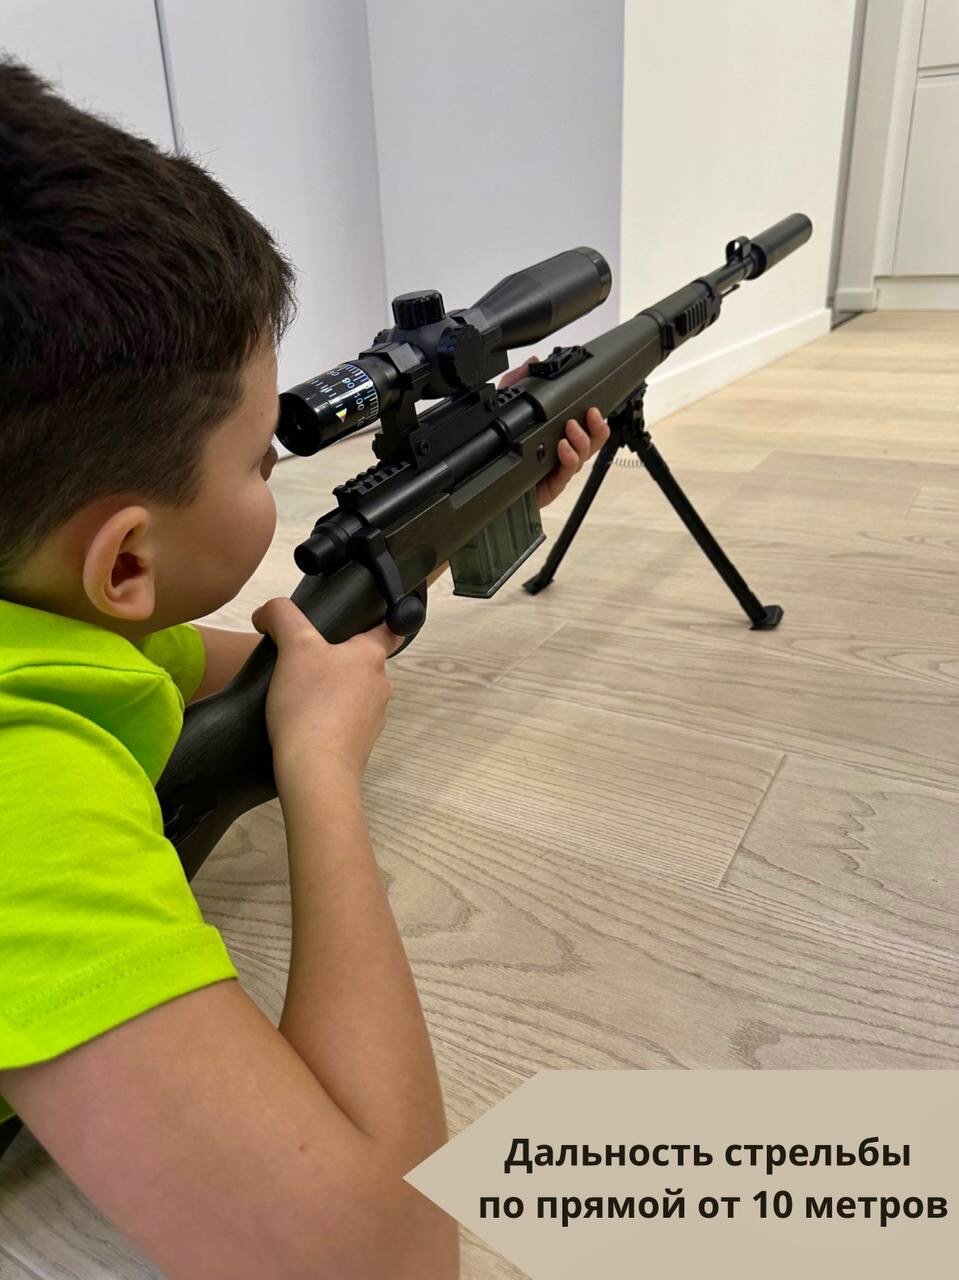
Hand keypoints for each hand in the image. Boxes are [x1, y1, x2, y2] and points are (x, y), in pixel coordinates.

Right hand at [251, 598, 404, 787]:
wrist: (315, 770)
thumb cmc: (310, 703)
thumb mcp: (294, 646)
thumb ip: (282, 616)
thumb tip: (268, 612)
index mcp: (372, 657)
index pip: (390, 629)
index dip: (379, 621)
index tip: (361, 621)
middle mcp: (381, 686)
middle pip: (363, 662)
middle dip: (338, 659)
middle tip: (305, 659)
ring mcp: (373, 719)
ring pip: (354, 694)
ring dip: (332, 690)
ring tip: (299, 693)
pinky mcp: (359, 745)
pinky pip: (345, 722)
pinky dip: (328, 718)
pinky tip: (303, 722)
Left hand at [498, 357, 611, 508]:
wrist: (493, 484)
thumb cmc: (505, 451)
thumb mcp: (506, 409)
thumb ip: (517, 383)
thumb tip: (532, 363)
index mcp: (559, 434)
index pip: (586, 424)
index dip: (595, 417)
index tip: (594, 406)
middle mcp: (565, 452)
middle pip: (594, 440)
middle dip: (597, 427)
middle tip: (590, 415)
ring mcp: (561, 468)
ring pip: (584, 455)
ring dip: (581, 440)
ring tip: (571, 430)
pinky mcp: (554, 483)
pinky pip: (568, 471)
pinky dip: (569, 458)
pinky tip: (562, 448)